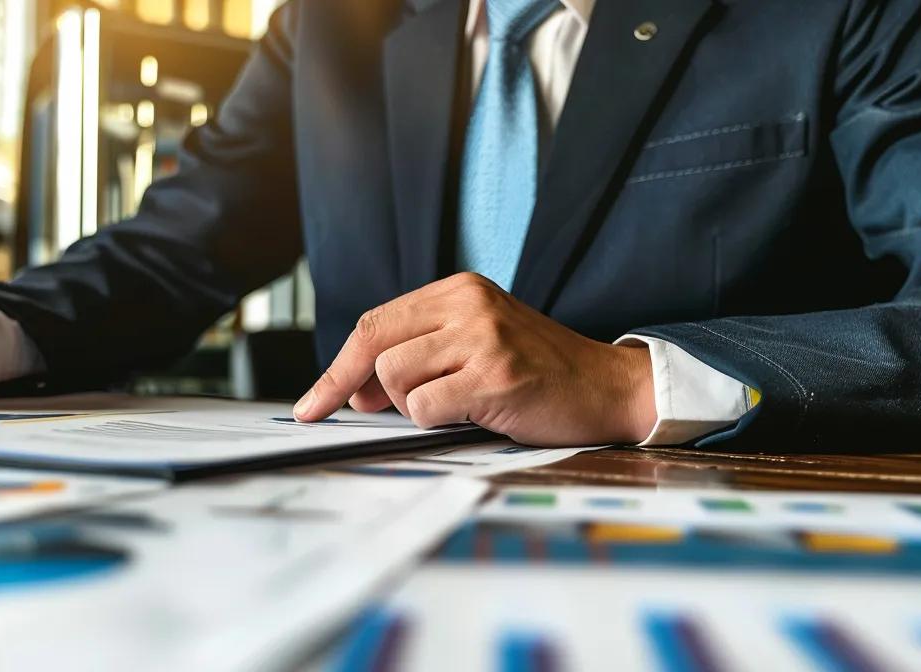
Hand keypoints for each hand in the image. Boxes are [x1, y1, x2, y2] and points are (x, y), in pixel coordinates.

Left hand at [292, 273, 656, 445]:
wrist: (607, 387)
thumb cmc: (537, 372)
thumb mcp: (474, 345)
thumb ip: (417, 357)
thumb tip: (353, 391)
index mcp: (458, 289)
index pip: (375, 323)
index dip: (337, 369)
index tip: (313, 405)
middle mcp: (468, 303)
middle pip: (376, 349)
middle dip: (368, 391)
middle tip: (391, 411)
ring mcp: (482, 336)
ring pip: (396, 380)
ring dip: (417, 407)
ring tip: (461, 403)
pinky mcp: (495, 374)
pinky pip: (425, 408)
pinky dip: (439, 422)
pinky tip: (476, 413)